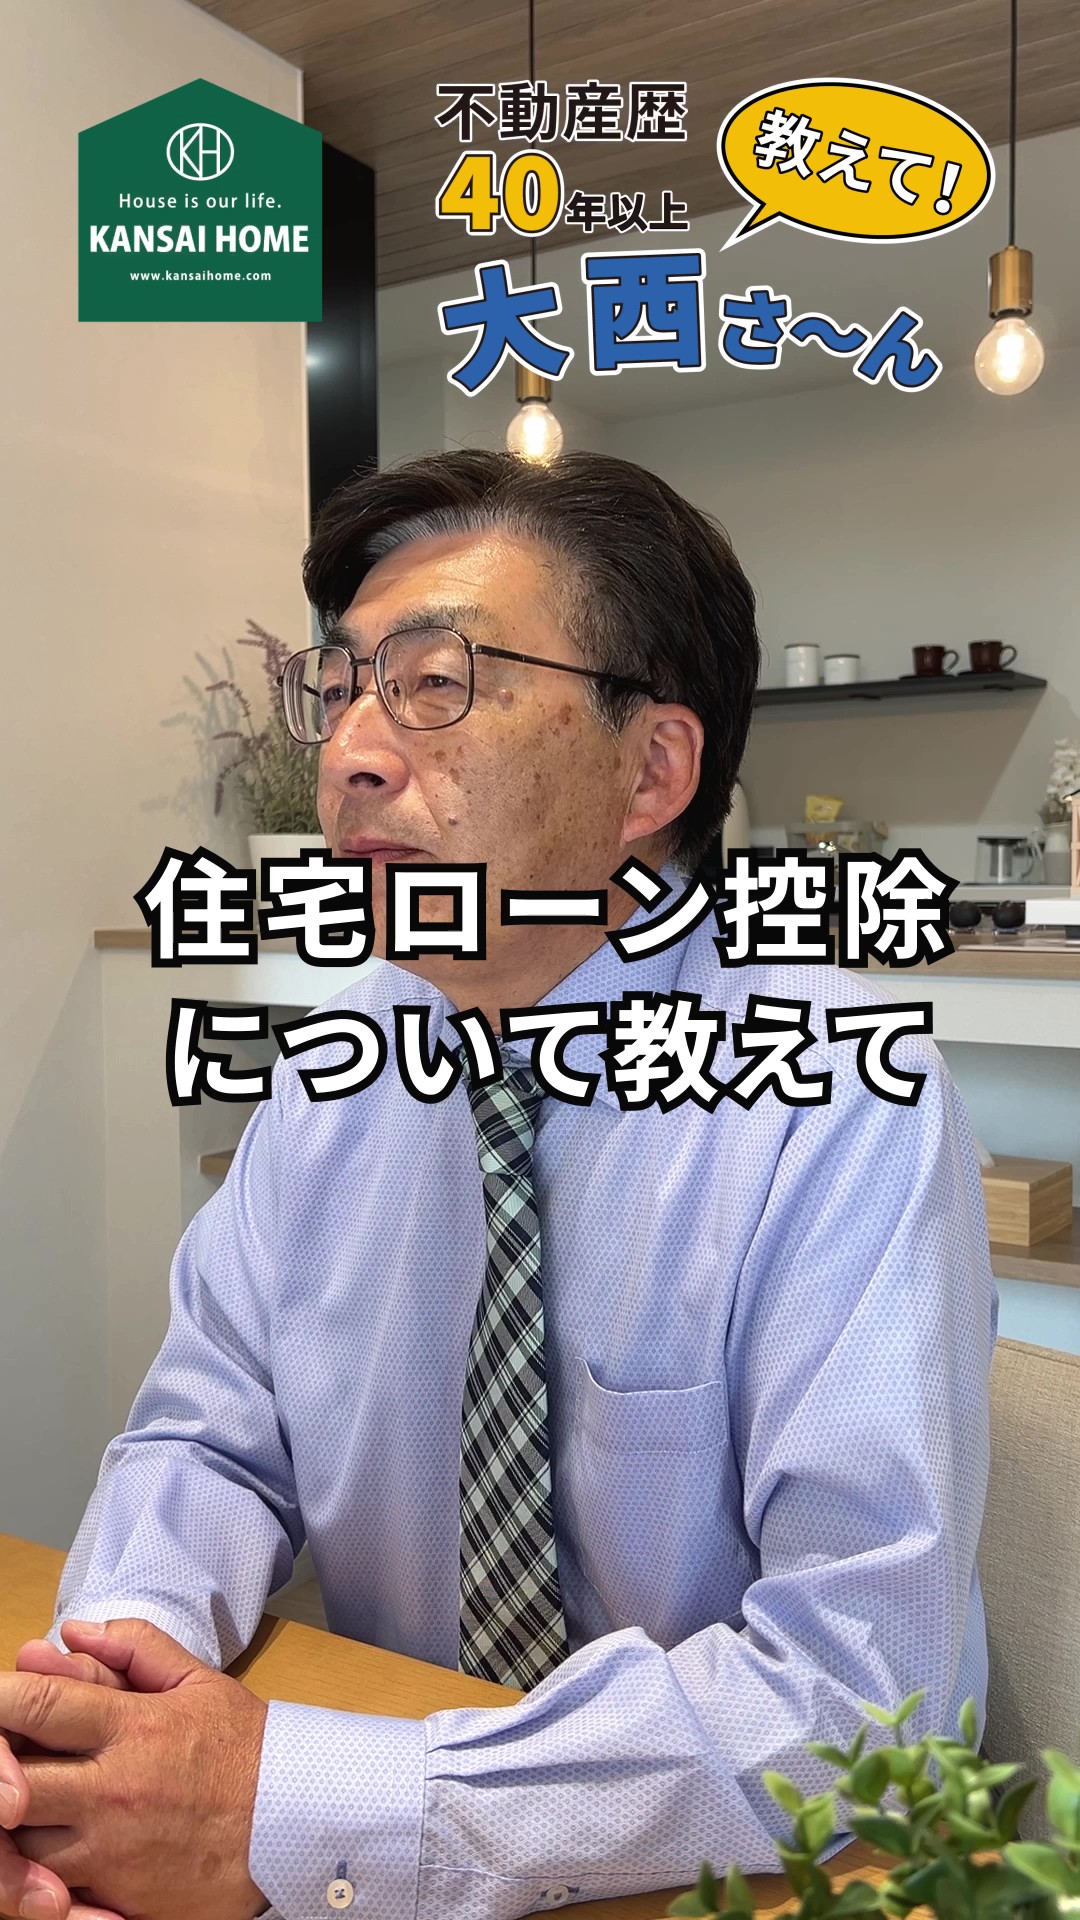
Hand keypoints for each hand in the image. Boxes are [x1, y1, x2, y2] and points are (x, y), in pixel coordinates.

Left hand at [0, 1621, 269, 1919]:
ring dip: (15, 1822)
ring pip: (20, 1843)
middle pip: (11, 1781)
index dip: (1, 1698)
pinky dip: (37, 1875)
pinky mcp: (115, 1902)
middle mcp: (112, 1790)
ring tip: (27, 1802)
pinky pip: (49, 1892)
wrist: (294, 1824)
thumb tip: (72, 1631)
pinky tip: (46, 1852)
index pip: (39, 1706)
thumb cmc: (242, 1748)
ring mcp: (110, 1853)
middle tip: (5, 1755)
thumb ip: (135, 1647)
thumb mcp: (198, 1681)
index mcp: (132, 1728)